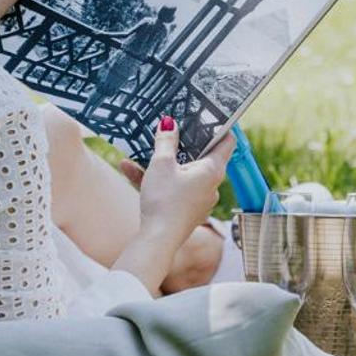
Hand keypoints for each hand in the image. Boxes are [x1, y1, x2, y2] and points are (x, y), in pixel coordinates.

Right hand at [109, 118, 233, 295]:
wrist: (157, 241)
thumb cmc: (165, 201)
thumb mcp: (161, 164)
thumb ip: (166, 141)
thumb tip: (169, 123)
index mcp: (212, 170)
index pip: (226, 141)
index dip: (220, 126)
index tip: (211, 114)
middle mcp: (211, 185)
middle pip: (201, 157)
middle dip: (183, 144)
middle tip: (170, 130)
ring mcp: (199, 200)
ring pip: (181, 174)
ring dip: (160, 163)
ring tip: (138, 152)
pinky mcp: (185, 211)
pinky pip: (172, 189)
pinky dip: (156, 180)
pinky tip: (128, 169)